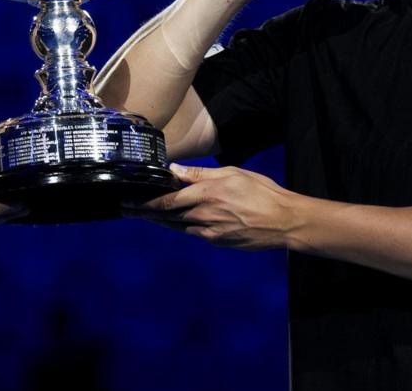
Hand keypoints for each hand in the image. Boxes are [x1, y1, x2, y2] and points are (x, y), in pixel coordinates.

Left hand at [124, 164, 297, 250]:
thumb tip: (176, 171)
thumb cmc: (261, 192)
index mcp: (206, 195)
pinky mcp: (218, 241)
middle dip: (145, 214)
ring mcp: (210, 231)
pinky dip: (180, 227)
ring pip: (177, 227)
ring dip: (159, 222)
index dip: (145, 204)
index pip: (167, 201)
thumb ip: (201, 173)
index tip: (129, 202)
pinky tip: (173, 223)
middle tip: (127, 210)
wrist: (284, 221)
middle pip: (166, 216)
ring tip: (144, 217)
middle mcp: (204, 215)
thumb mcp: (231, 173)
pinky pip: (193, 234)